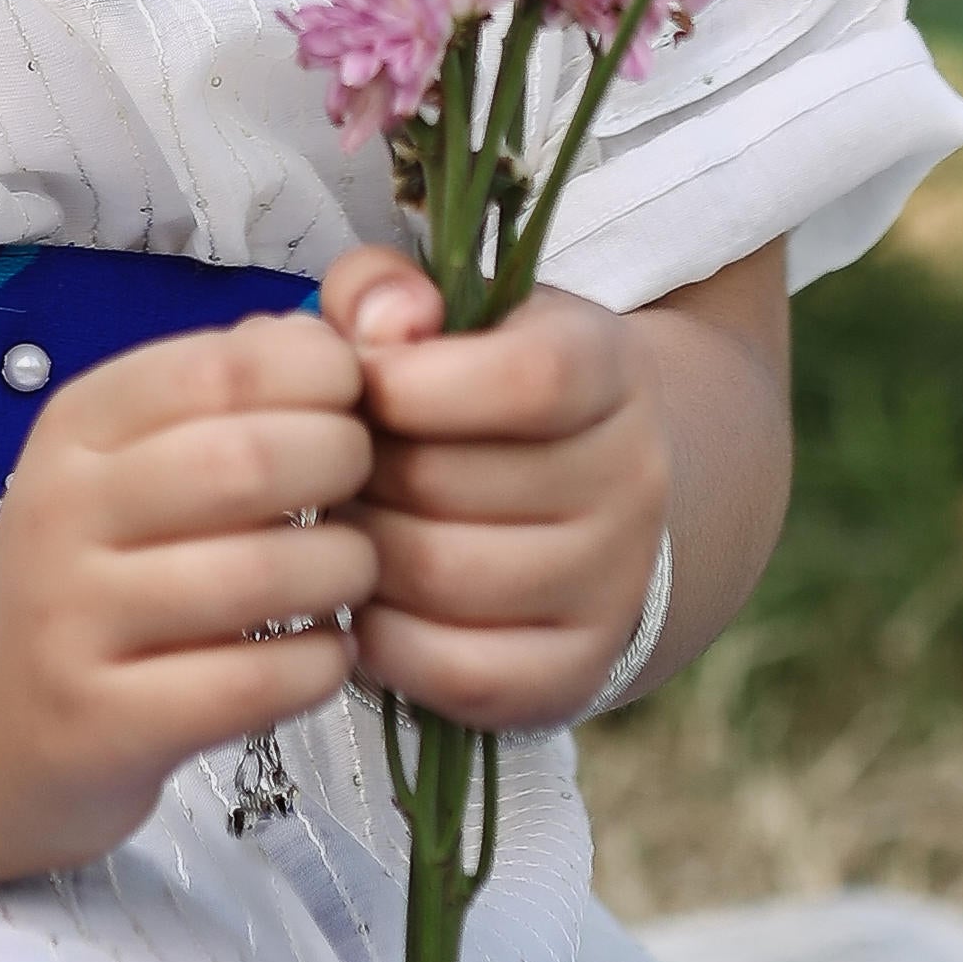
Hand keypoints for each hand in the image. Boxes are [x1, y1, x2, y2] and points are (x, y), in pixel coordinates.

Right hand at [0, 314, 376, 879]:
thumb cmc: (85, 574)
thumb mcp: (121, 462)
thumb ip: (222, 392)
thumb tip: (326, 335)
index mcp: (76, 427)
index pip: (220, 365)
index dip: (319, 372)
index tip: (353, 400)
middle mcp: (64, 513)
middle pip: (248, 462)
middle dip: (345, 463)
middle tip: (365, 489)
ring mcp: (76, 623)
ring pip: (261, 576)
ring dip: (345, 570)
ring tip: (350, 573)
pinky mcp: (105, 725)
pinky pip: (255, 683)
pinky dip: (323, 662)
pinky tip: (324, 651)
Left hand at [321, 245, 670, 731]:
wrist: (593, 495)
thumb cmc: (481, 388)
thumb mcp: (448, 312)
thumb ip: (386, 289)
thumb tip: (381, 327)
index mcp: (609, 371)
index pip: (528, 379)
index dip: (413, 381)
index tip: (361, 382)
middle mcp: (632, 481)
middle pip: (451, 483)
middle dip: (358, 470)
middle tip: (330, 463)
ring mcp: (613, 586)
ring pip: (443, 576)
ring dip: (361, 549)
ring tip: (349, 520)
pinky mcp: (576, 672)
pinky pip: (455, 670)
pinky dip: (384, 638)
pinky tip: (371, 595)